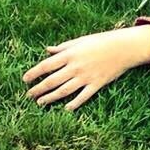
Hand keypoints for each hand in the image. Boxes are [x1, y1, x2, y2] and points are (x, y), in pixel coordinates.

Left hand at [22, 24, 149, 110]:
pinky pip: (82, 97)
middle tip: (29, 95)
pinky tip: (65, 109)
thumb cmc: (102, 41)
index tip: (25, 79)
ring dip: (50, 98)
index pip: (46, 65)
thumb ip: (63, 47)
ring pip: (63, 91)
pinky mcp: (96, 84)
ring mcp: (86, 77)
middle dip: (38, 89)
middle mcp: (76, 67)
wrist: (124, 47)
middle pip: (52, 81)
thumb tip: (47, 50)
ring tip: (40, 103)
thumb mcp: (81, 40)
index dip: (34, 73)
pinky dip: (73, 104)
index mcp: (70, 54)